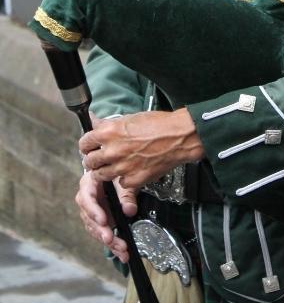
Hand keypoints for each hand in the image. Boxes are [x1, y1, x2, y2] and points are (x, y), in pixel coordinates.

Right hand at [75, 169, 136, 263]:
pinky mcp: (98, 222)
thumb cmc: (118, 172)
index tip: (103, 221)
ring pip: (96, 230)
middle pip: (89, 218)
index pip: (87, 198)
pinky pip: (102, 234)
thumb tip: (129, 211)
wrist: (116, 174)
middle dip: (101, 231)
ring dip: (109, 241)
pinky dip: (112, 245)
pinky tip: (121, 253)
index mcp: (89, 183)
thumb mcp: (123, 179)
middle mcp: (86, 199)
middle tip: (110, 239)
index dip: (94, 211)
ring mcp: (91, 212)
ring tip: (121, 250)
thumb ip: (127, 194)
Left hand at [79, 108, 204, 189]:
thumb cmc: (159, 124)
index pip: (84, 143)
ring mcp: (122, 167)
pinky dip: (124, 179)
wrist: (179, 136)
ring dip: (105, 171)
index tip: (90, 147)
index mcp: (109, 132)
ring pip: (101, 176)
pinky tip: (131, 171)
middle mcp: (112, 150)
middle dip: (94, 160)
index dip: (87, 145)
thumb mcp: (130, 118)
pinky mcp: (133, 180)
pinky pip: (120, 184)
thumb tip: (94, 121)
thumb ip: (109, 124)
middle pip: (90, 162)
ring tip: (115, 166)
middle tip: (101, 159)